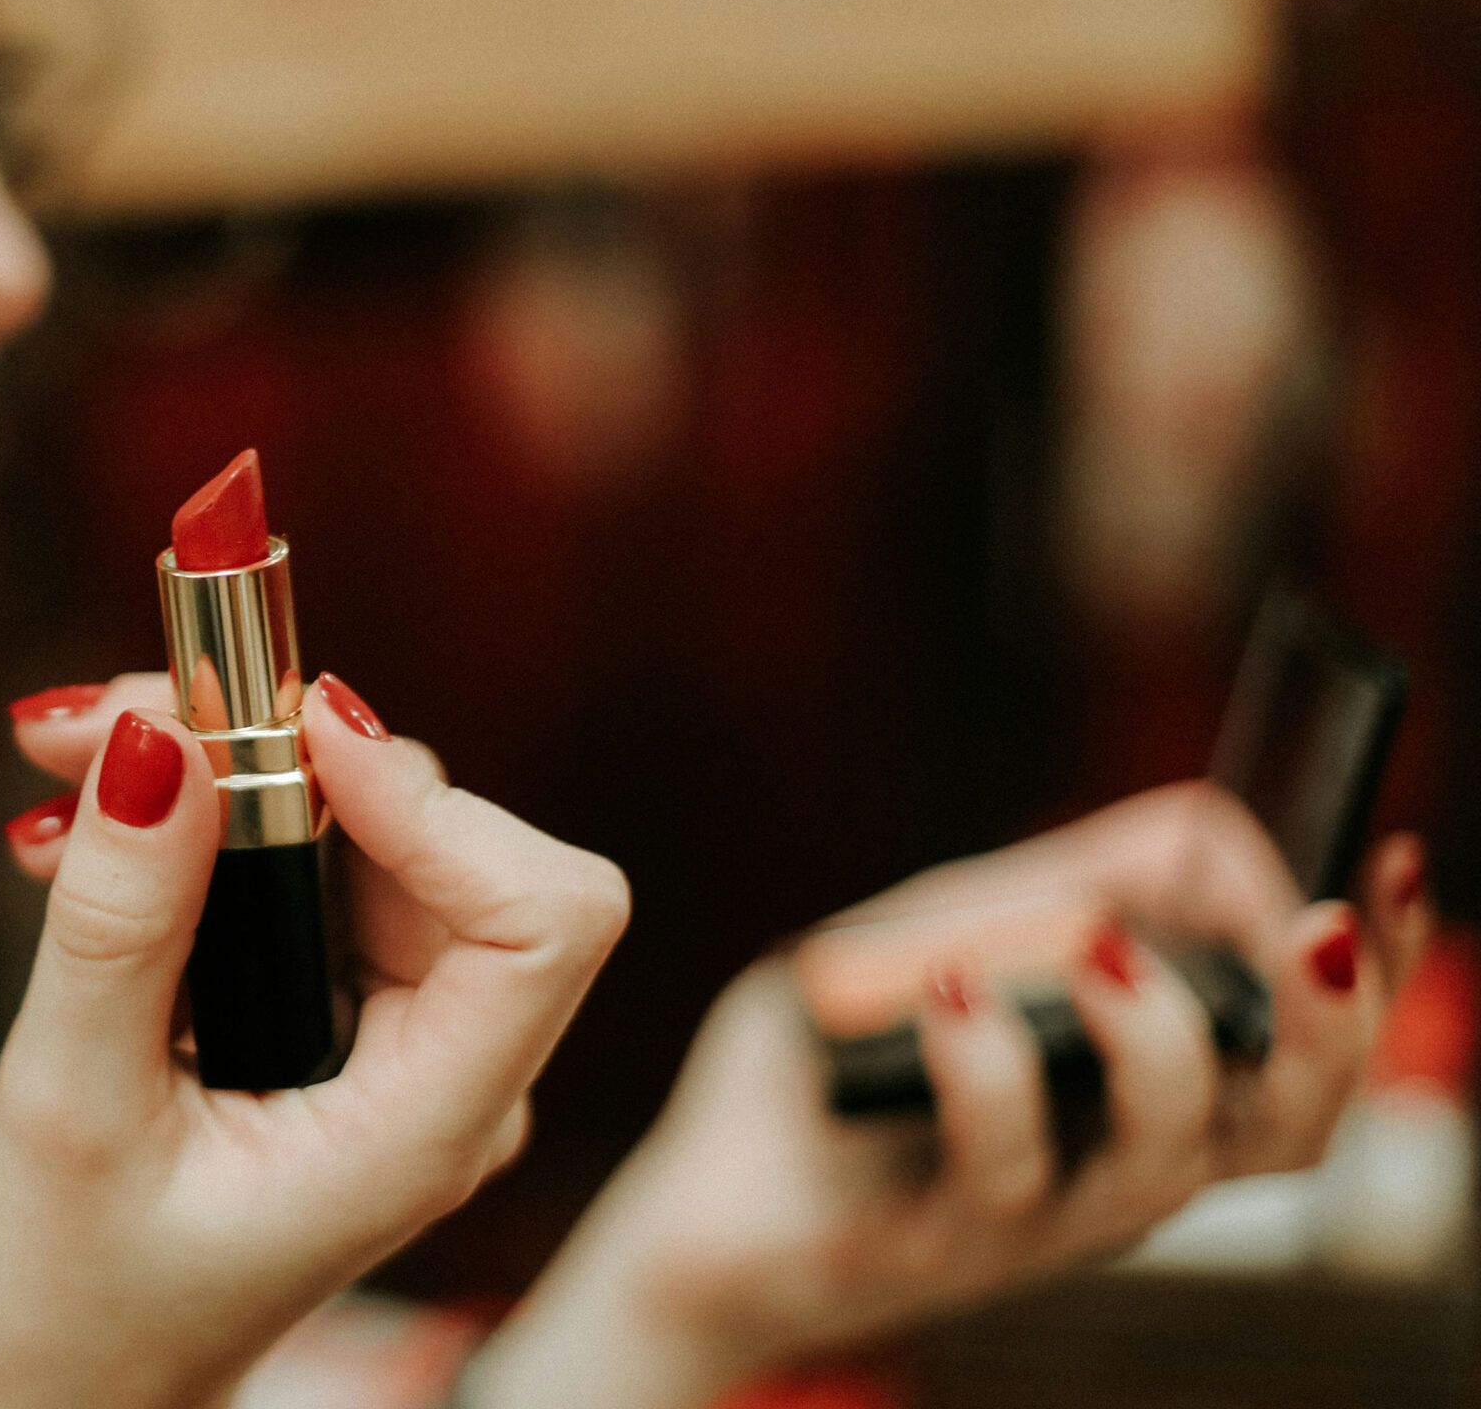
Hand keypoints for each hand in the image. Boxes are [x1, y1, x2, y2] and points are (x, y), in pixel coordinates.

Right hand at [0, 674, 628, 1408]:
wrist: (74, 1386)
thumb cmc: (78, 1301)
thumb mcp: (71, 1112)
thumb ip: (122, 927)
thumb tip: (159, 740)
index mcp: (424, 1127)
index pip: (540, 919)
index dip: (435, 803)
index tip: (289, 731)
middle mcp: (444, 1071)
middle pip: (444, 840)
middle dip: (280, 752)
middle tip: (110, 718)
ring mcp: (397, 1038)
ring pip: (366, 832)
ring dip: (221, 771)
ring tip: (62, 765)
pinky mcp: (338, 1009)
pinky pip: (309, 865)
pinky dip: (204, 821)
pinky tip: (85, 830)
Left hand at [468, 784, 1430, 1408]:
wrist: (695, 1200)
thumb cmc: (834, 1066)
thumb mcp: (944, 935)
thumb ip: (1058, 884)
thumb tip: (1204, 834)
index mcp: (1142, 1097)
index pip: (1308, 1049)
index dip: (1373, 966)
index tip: (1387, 859)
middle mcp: (1117, 1166)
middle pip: (1292, 1128)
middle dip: (1332, 1028)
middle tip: (1314, 932)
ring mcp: (1037, 1218)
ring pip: (1170, 1165)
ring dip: (1158, 1042)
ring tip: (1096, 947)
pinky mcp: (939, 1247)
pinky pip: (1001, 1174)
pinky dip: (987, 1066)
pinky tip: (942, 990)